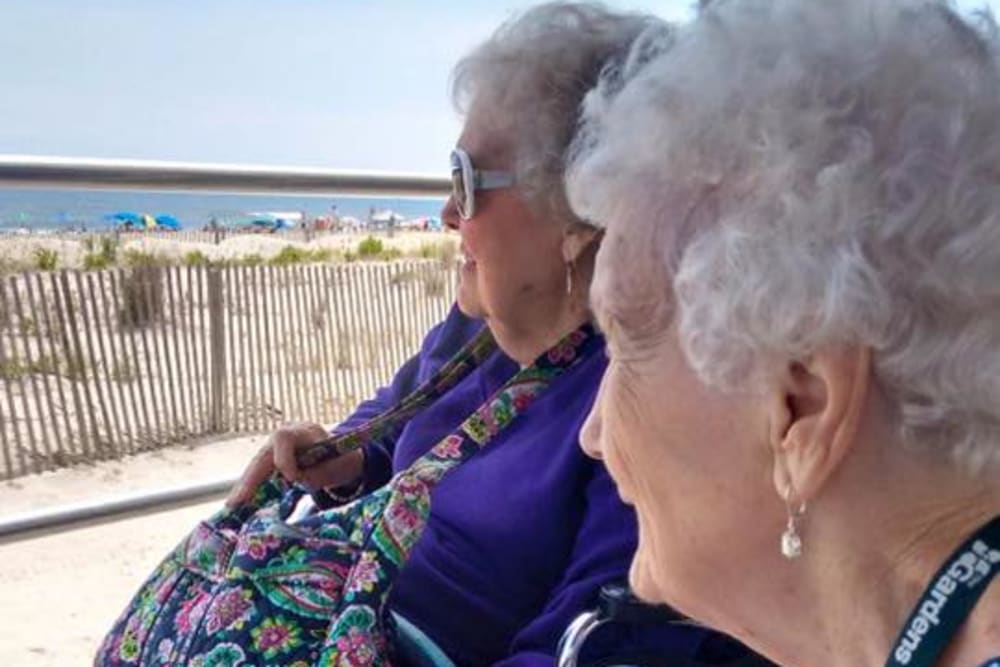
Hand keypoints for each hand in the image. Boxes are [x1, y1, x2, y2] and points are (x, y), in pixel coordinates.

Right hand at [225, 422, 364, 506]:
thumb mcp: (336, 464)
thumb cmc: (340, 458)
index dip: (285, 459)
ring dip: (245, 485)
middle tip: (237, 500)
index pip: (283, 438)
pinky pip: (259, 474)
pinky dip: (250, 487)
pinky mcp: (272, 461)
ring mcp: (275, 448)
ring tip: (232, 504)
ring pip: (257, 466)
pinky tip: (238, 502)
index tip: (293, 479)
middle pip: (262, 455)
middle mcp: (283, 436)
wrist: (341, 454)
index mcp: (302, 431)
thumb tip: (296, 478)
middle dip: (250, 478)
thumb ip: (316, 471)